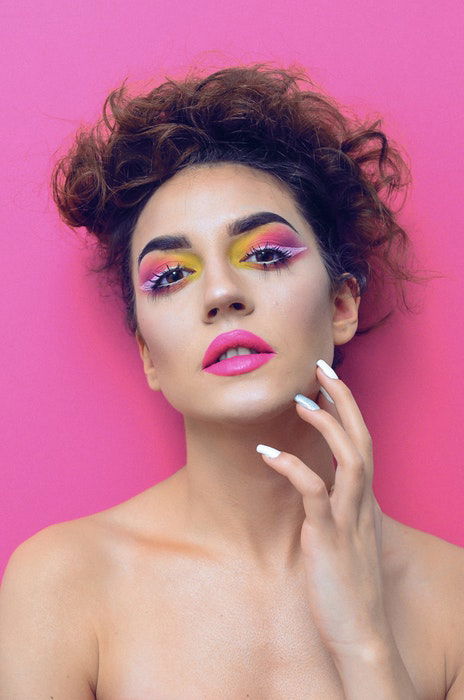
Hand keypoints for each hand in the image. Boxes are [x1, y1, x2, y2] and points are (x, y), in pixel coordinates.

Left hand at [256, 359, 389, 660]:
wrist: (362, 635)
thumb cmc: (348, 587)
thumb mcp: (347, 541)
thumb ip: (340, 511)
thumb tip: (324, 487)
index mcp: (365, 503)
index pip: (363, 444)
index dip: (348, 411)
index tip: (328, 383)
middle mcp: (363, 505)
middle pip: (363, 440)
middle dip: (344, 401)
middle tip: (322, 368)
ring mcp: (348, 521)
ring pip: (350, 459)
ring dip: (326, 426)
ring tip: (301, 400)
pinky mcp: (327, 539)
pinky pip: (314, 494)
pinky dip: (293, 468)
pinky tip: (267, 453)